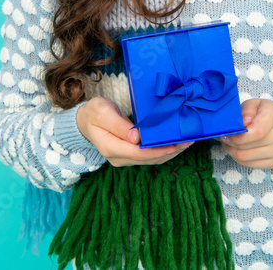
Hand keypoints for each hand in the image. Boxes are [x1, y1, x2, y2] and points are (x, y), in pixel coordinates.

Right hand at [76, 96, 193, 166]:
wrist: (85, 121)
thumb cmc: (94, 113)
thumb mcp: (102, 112)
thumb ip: (119, 125)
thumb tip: (136, 138)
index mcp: (110, 147)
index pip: (138, 153)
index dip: (157, 150)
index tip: (174, 144)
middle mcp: (118, 157)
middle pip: (148, 159)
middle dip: (169, 152)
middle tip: (188, 141)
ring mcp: (124, 158)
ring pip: (151, 160)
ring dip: (169, 152)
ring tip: (186, 142)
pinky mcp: (130, 155)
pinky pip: (149, 156)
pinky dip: (163, 151)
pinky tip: (175, 143)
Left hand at [217, 99, 272, 168]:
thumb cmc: (269, 113)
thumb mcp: (256, 104)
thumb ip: (246, 111)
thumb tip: (241, 124)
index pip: (255, 132)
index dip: (237, 136)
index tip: (226, 134)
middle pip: (246, 147)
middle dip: (230, 143)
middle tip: (223, 137)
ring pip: (245, 158)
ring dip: (232, 151)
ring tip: (228, 142)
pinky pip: (249, 164)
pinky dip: (239, 158)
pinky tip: (237, 149)